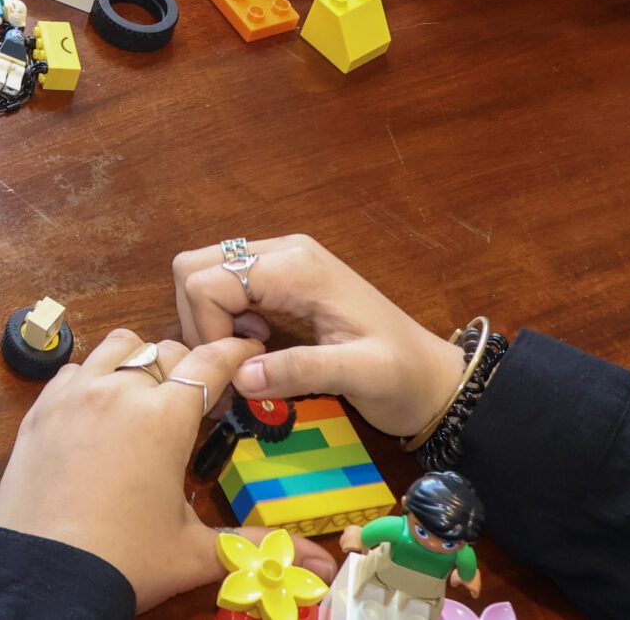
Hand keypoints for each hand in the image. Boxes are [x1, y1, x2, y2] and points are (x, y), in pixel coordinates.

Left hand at [0, 328, 333, 609]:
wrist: (42, 572)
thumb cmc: (121, 560)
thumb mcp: (193, 551)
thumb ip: (254, 544)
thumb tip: (321, 565)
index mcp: (164, 417)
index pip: (211, 362)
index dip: (235, 354)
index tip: (248, 352)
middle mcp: (119, 391)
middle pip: (165, 349)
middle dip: (188, 365)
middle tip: (197, 398)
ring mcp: (75, 394)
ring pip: (118, 346)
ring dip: (139, 360)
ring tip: (148, 396)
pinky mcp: (41, 407)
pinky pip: (75, 369)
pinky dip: (95, 376)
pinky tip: (101, 410)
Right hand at [172, 235, 465, 439]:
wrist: (435, 378)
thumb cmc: (403, 377)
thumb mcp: (360, 376)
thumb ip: (301, 371)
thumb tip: (239, 376)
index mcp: (297, 267)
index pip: (208, 280)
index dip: (206, 328)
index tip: (237, 369)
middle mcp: (283, 252)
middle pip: (195, 266)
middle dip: (198, 320)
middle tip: (232, 360)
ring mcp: (282, 262)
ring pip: (204, 274)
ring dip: (210, 320)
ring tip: (249, 355)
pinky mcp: (282, 279)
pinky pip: (225, 286)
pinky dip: (224, 319)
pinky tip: (259, 347)